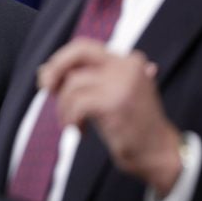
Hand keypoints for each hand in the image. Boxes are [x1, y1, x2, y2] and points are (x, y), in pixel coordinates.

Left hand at [38, 38, 182, 196]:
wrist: (158, 153)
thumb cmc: (131, 125)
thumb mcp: (111, 95)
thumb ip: (86, 80)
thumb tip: (43, 70)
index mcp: (129, 61)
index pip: (85, 47)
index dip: (62, 60)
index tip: (50, 79)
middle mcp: (127, 66)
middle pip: (78, 52)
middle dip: (56, 67)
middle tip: (46, 87)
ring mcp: (121, 83)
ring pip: (72, 84)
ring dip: (64, 107)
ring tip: (72, 123)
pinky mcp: (114, 103)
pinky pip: (77, 104)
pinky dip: (71, 119)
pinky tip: (80, 131)